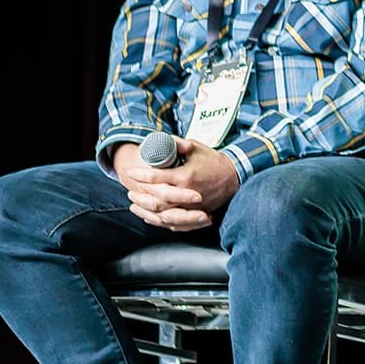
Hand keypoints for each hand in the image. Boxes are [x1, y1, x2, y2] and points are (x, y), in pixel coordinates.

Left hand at [120, 138, 241, 229]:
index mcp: (185, 176)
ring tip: (135, 203)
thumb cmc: (214, 161)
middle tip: (130, 189)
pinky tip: (149, 216)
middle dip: (140, 194)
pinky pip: (173, 223)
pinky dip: (158, 220)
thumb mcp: (196, 147)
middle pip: (155, 199)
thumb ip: (178, 144)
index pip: (156, 177)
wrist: (234, 177)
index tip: (131, 172)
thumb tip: (161, 141)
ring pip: (161, 214)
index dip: (140, 174)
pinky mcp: (195, 214)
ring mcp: (191, 207)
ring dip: (145, 209)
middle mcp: (186, 193)